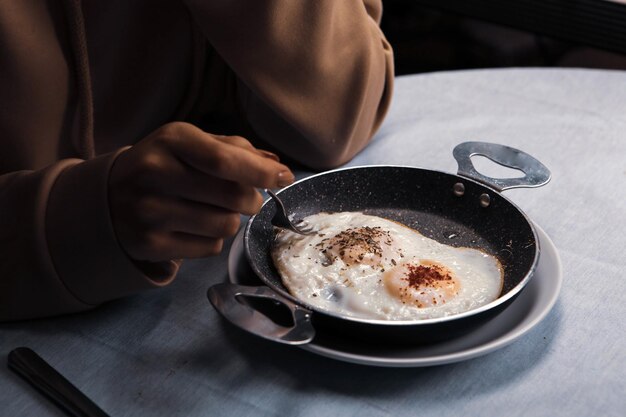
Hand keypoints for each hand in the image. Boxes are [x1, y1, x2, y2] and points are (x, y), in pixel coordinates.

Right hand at [108, 122, 293, 261]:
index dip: (261, 172)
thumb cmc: (162, 165)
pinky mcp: (149, 244)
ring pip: (225, 226)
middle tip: (244, 196)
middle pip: (233, 196)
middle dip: (251, 199)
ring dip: (231, 220)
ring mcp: (149, 211)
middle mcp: (155, 173)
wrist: (107, 198)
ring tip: (212, 210)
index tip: (284, 176)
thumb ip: (235, 150)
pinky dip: (212, 239)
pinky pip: (209, 248)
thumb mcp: (190, 144)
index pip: (224, 160)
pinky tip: (194, 226)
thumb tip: (275, 166)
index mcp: (171, 140)